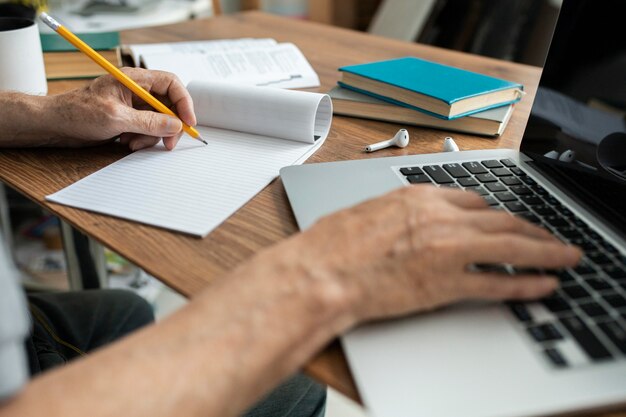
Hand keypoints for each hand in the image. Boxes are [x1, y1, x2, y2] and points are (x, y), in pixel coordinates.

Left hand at [46, 68, 195, 150]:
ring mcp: (133, 106)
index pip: (171, 84)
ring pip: (160, 121)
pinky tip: (126, 142)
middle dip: (170, 125)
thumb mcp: (116, 118)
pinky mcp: (129, 119)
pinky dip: (142, 139)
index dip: (184, 102)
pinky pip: (148, 130)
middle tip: (168, 142)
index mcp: (134, 80)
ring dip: (152, 136)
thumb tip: (175, 125)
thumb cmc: (76, 112)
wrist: (55, 124)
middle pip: (169, 105)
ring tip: (133, 142)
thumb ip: (148, 122)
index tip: (188, 122)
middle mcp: (136, 91)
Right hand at [293, 186, 581, 323]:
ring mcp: (446, 249)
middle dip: (532, 228)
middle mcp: (439, 218)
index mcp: (418, 198)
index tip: (505, 221)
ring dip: (543, 250)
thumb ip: (399, 215)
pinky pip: (497, 282)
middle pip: (501, 219)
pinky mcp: (445, 283)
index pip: (472, 200)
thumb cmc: (333, 244)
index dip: (494, 214)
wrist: (321, 272)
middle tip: (552, 237)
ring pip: (510, 245)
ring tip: (564, 256)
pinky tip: (544, 284)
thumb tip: (408, 222)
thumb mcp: (369, 213)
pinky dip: (526, 283)